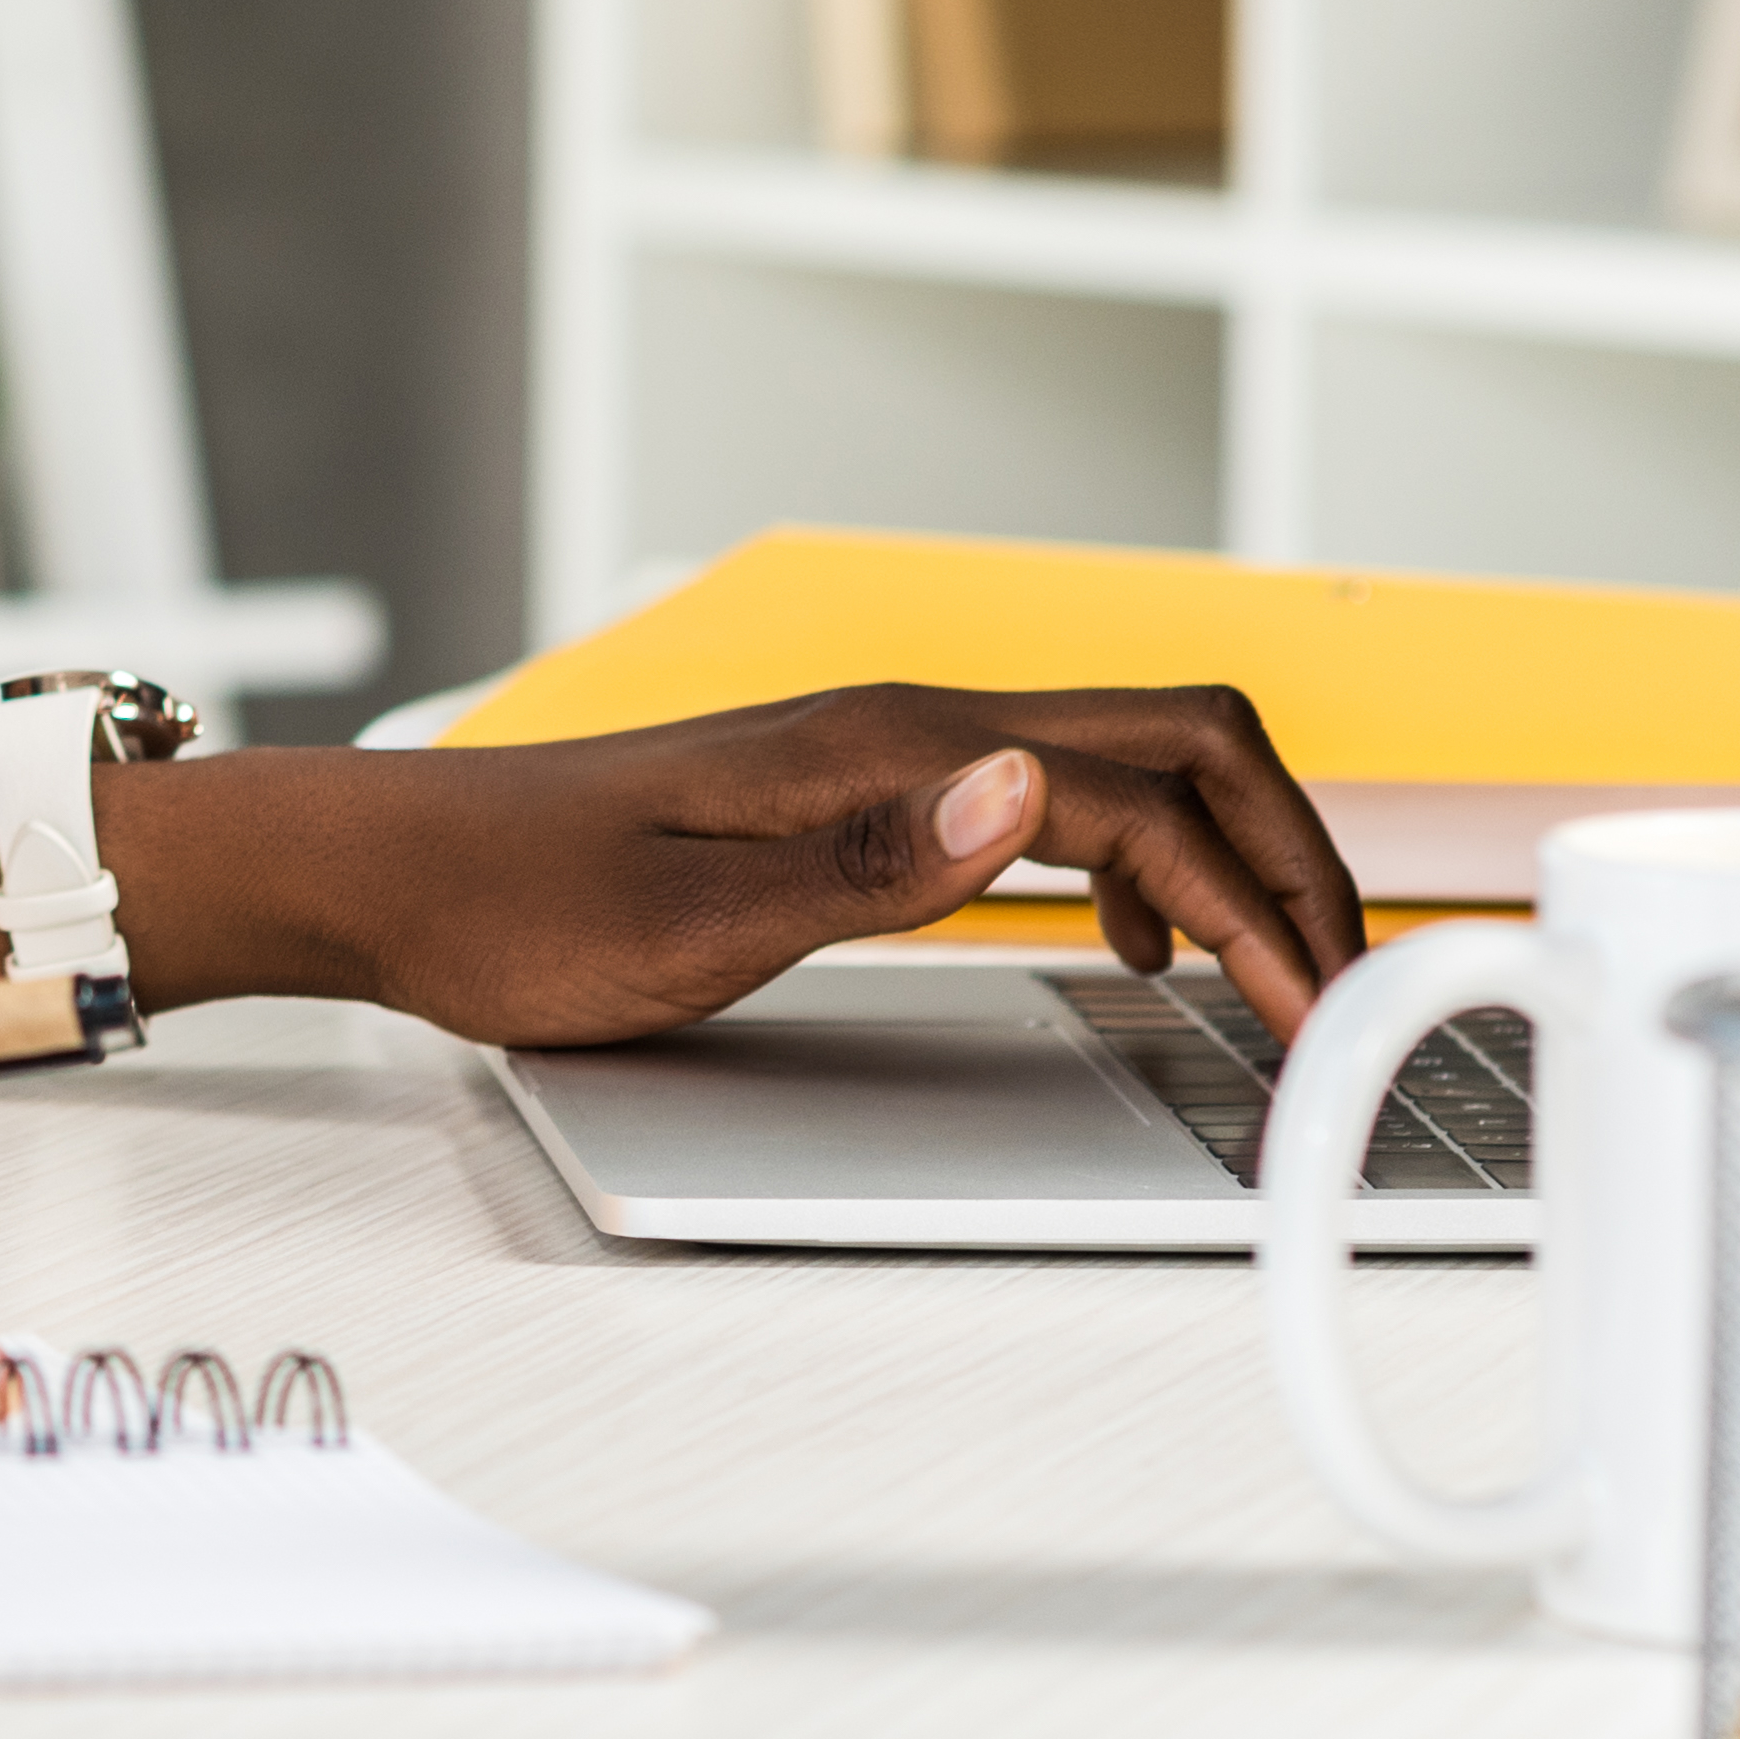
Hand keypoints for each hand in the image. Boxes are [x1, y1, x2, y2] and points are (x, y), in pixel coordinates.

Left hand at [254, 684, 1366, 1048]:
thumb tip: (1032, 795)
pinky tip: (1135, 940)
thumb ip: (870, 867)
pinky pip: (1057, 793)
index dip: (1258, 904)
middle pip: (1177, 740)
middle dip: (1293, 849)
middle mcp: (905, 722)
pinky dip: (1148, 856)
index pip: (1145, 798)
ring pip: (1129, 759)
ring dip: (1232, 850)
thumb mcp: (688, 919)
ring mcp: (888, 745)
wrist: (393, 871)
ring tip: (1276, 976)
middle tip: (1346, 986)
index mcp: (887, 746)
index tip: (1313, 1016)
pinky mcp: (863, 786)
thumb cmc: (515, 907)